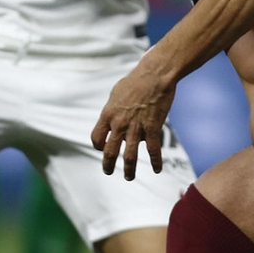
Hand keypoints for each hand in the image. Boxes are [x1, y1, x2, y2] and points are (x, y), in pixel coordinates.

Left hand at [92, 57, 176, 178]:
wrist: (155, 75)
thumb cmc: (136, 80)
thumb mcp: (116, 93)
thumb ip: (113, 109)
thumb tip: (112, 117)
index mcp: (108, 114)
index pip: (96, 138)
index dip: (98, 146)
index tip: (103, 148)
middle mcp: (119, 124)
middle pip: (109, 152)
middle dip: (108, 165)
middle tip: (108, 172)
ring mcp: (136, 128)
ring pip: (129, 157)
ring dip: (129, 170)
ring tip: (129, 177)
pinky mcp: (152, 128)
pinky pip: (153, 150)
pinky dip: (155, 162)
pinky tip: (157, 169)